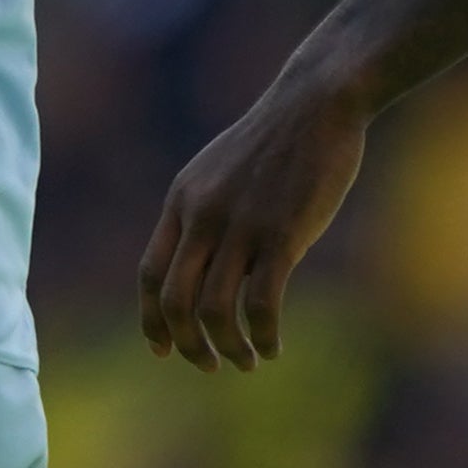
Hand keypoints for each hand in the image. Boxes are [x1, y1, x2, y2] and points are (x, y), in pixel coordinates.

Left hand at [136, 72, 372, 369]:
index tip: (163, 349)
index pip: (149, 274)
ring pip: (216, 311)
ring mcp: (240, 226)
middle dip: (188, 345)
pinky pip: (261, 304)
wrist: (318, 102)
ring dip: (228, 348)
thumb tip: (205, 264)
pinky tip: (273, 348)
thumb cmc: (277, 139)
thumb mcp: (221, 170)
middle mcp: (202, 216)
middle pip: (175, 301)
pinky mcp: (281, 235)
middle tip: (209, 365)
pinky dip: (263, 336)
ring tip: (246, 361)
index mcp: (182, 200)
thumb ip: (205, 212)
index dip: (151, 319)